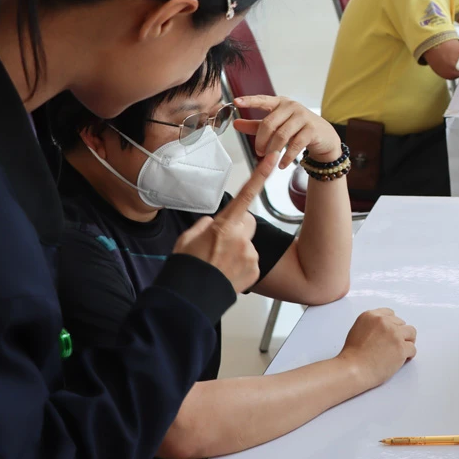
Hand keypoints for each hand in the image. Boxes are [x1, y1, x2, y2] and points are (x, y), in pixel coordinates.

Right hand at [173, 152, 278, 291]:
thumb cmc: (186, 267)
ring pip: (248, 243)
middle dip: (237, 229)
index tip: (272, 159)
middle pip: (247, 222)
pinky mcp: (255, 270)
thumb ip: (205, 225)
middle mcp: (241, 238)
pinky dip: (241, 265)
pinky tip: (226, 272)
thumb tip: (214, 224)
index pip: (246, 194)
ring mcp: (250, 254)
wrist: (189, 298)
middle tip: (219, 245)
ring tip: (219, 263)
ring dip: (238, 250)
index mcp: (224, 225)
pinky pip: (251, 260)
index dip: (260, 175)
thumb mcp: (188, 238)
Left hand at [233, 95, 342, 168]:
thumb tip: (236, 124)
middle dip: (261, 140)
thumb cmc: (297, 129)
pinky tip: (282, 164)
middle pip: (269, 123)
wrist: (323, 136)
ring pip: (281, 135)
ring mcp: (303, 117)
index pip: (262, 100)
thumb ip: (255, 125)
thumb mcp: (276, 125)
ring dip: (273, 149)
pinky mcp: (312, 129)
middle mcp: (292, 107)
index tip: (236, 102)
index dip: (249, 101)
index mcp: (280, 103)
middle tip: (258, 151)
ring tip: (270, 158)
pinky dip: (286, 157)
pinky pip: (295, 144)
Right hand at [336, 308, 417, 389]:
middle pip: (402, 323)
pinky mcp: (401, 348)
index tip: (391, 332)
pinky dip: (409, 355)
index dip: (392, 324)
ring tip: (401, 350)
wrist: (353, 370)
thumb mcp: (358, 330)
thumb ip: (372, 325)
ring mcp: (394, 334)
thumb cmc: (352, 356)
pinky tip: (401, 359)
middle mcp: (384, 322)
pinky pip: (413, 348)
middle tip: (394, 345)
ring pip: (411, 332)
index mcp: (371, 315)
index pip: (390, 313)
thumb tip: (385, 330)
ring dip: (407, 341)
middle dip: (399, 333)